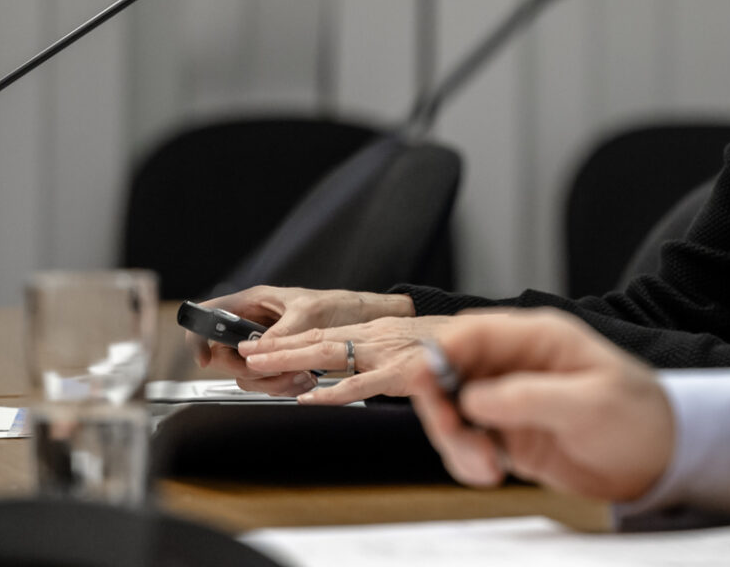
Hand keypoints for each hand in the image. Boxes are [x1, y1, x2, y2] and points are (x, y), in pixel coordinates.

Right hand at [182, 285, 414, 395]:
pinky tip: (302, 378)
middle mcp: (255, 322)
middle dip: (246, 370)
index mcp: (255, 301)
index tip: (205, 359)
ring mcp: (265, 344)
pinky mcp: (279, 361)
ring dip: (269, 381)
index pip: (209, 315)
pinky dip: (282, 386)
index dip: (198, 337)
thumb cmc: (342, 306)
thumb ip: (280, 334)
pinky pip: (266, 381)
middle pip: (224, 355)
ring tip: (297, 376)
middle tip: (270, 372)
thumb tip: (255, 352)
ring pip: (245, 374)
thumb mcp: (309, 315)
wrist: (366, 322)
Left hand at [239, 314, 451, 403]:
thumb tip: (353, 372)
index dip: (288, 340)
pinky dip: (334, 392)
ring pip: (330, 354)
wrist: (484, 339)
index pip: (323, 334)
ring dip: (292, 359)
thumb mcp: (405, 346)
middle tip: (245, 351)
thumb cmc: (448, 347)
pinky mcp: (402, 373)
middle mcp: (375, 338)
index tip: (258, 345)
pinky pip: (362, 384)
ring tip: (262, 366)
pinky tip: (311, 397)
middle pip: (318, 340)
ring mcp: (387, 354)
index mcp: (374, 332)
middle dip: (278, 346)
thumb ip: (377, 357)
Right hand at [405, 310, 674, 501]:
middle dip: (440, 405)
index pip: (474, 332)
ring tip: (488, 466)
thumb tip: (473, 397)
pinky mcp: (507, 435)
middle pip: (449, 372)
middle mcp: (516, 365)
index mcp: (538, 338)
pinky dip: (467, 461)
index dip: (439, 352)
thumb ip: (530, 397)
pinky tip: (493, 472)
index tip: (421, 381)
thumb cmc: (637, 416)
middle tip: (453, 433)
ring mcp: (508, 401)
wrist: (658, 460)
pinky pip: (466, 444)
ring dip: (454, 440)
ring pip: (451, 412)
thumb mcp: (590, 403)